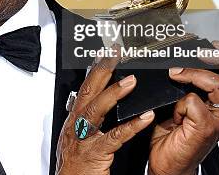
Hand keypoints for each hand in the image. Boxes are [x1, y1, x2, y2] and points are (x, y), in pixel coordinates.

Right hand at [56, 53, 154, 174]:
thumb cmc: (75, 169)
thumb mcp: (77, 140)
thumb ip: (86, 123)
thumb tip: (97, 106)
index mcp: (73, 122)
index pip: (84, 89)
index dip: (95, 71)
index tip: (105, 55)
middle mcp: (75, 127)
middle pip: (87, 92)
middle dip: (102, 71)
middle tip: (116, 55)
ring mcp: (83, 140)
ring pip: (96, 110)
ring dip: (114, 93)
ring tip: (132, 81)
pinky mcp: (94, 154)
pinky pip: (114, 137)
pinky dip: (130, 126)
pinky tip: (144, 118)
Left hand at [148, 41, 218, 174]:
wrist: (170, 164)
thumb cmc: (175, 134)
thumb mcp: (184, 101)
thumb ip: (188, 83)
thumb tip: (178, 57)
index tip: (212, 45)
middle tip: (199, 53)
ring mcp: (218, 120)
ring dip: (193, 73)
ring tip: (175, 74)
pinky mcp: (204, 129)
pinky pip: (194, 102)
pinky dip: (180, 102)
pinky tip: (175, 113)